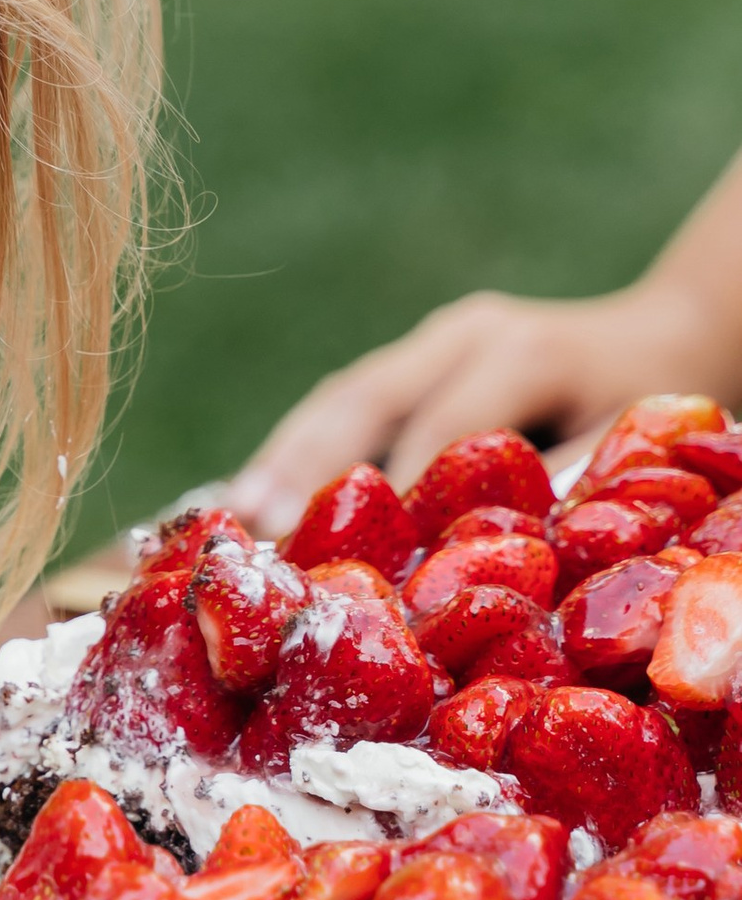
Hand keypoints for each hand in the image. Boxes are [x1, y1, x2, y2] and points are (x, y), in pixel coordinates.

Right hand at [227, 283, 737, 534]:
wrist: (665, 338)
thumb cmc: (655, 406)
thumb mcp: (629, 450)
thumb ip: (557, 494)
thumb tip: (472, 563)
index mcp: (522, 350)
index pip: (438, 430)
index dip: (392, 499)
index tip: (352, 566)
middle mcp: (464, 333)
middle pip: (365, 399)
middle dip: (303, 465)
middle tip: (252, 527)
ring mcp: (433, 340)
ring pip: (342, 397)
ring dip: (284, 455)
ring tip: (234, 514)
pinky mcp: (416, 360)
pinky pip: (349, 404)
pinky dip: (302, 449)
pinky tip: (261, 495)